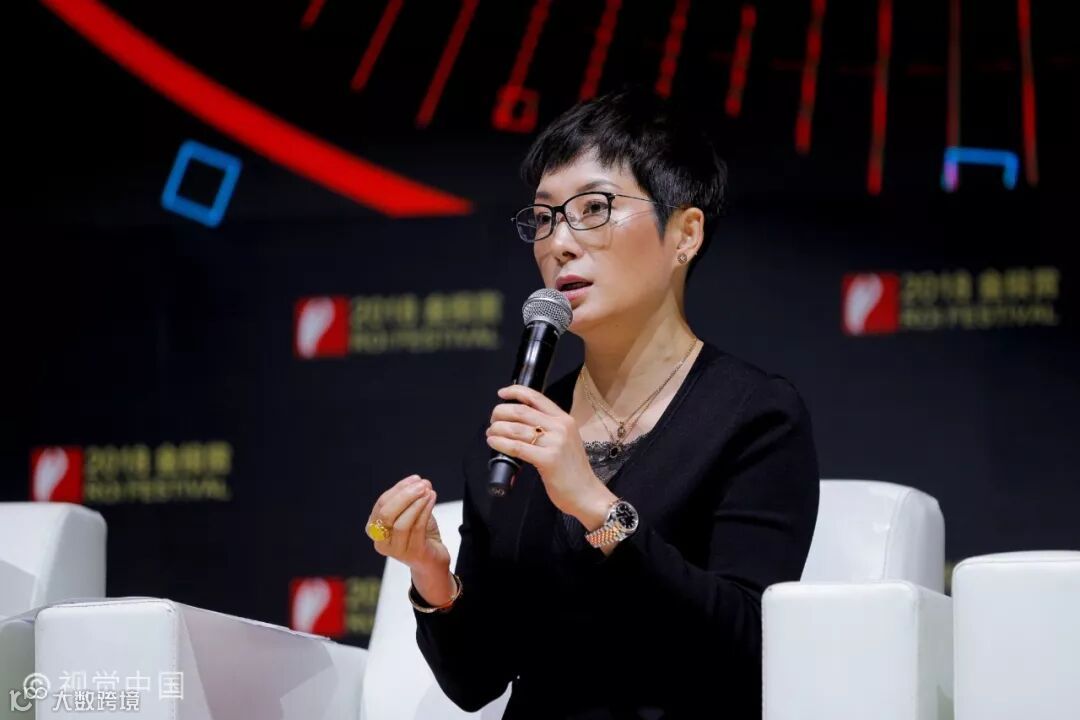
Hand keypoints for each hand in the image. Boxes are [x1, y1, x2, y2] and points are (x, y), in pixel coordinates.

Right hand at [367, 474, 449, 573]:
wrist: (433, 559)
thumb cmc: (419, 535)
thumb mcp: (412, 513)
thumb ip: (412, 498)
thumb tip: (419, 481)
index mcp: (374, 528)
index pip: (381, 504)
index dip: (398, 489)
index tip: (415, 479)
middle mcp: (380, 541)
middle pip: (386, 514)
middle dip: (404, 496)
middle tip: (422, 485)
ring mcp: (395, 550)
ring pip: (401, 523)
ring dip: (416, 503)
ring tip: (428, 491)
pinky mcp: (411, 554)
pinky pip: (417, 529)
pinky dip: (424, 511)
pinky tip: (432, 500)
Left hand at [486, 384, 613, 522]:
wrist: (586, 493)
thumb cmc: (572, 470)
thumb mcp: (565, 441)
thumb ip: (548, 429)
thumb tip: (519, 422)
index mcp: (564, 419)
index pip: (536, 397)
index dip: (516, 392)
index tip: (501, 394)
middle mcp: (560, 427)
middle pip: (522, 411)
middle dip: (501, 413)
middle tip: (492, 421)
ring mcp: (555, 443)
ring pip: (516, 429)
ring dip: (497, 429)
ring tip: (491, 433)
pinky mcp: (548, 460)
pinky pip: (517, 447)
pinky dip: (501, 443)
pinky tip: (493, 443)